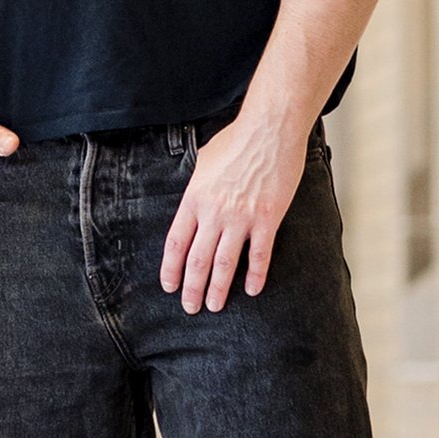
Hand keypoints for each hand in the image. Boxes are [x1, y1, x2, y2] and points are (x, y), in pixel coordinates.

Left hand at [161, 102, 308, 311]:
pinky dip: (255, 275)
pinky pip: (259, 255)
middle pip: (198, 259)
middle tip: (189, 307)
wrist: (269, 131)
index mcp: (195, 198)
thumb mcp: (204, 162)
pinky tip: (252, 289)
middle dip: (191, 287)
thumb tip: (195, 204)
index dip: (171, 268)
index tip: (169, 285)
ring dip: (218, 288)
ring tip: (214, 305)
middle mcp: (214, 212)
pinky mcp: (266, 219)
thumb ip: (198, 188)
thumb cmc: (237, 140)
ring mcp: (241, 218)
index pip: (176, 242)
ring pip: (225, 263)